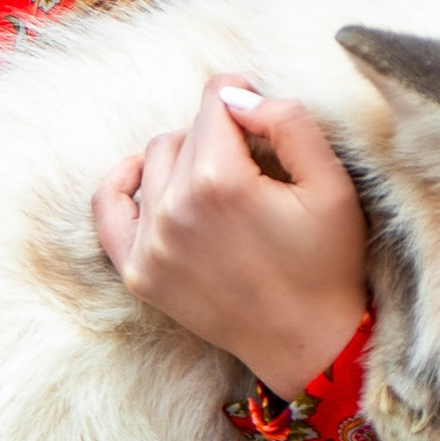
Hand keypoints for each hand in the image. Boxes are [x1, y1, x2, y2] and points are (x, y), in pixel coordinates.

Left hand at [92, 80, 368, 401]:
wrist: (308, 344)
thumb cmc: (327, 264)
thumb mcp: (331, 183)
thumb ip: (288, 121)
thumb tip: (239, 95)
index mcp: (220, 181)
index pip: (217, 101)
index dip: (245, 97)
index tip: (263, 116)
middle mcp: (174, 209)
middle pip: (187, 131)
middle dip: (222, 137)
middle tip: (256, 167)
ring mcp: (148, 244)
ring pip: (154, 160)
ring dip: (186, 160)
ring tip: (221, 184)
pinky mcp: (138, 272)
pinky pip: (108, 207)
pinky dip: (123, 183)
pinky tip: (144, 175)